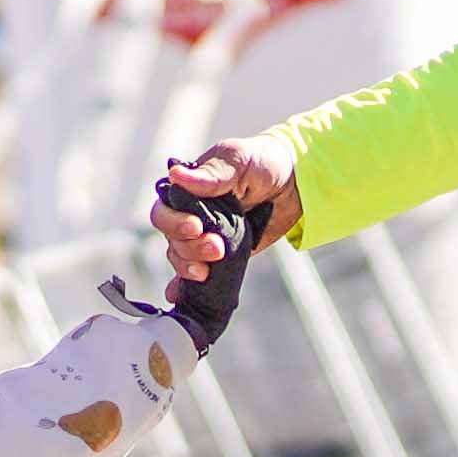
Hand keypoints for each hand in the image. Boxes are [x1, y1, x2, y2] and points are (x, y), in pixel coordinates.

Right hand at [145, 175, 265, 348]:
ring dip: (191, 268)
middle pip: (172, 240)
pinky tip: (178, 296)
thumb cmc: (262, 162)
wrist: (294, 183)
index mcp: (187, 191)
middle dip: (189, 248)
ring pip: (182, 259)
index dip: (174, 223)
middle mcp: (190, 215)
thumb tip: (177, 175)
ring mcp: (204, 238)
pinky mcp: (221, 256)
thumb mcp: (238, 160)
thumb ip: (212, 174)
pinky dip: (183, 287)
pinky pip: (196, 274)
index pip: (164, 212)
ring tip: (212, 266)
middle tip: (216, 248)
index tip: (196, 227)